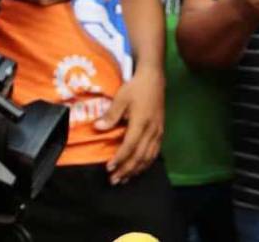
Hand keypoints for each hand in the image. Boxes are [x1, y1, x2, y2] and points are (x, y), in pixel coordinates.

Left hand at [94, 66, 164, 184]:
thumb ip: (110, 115)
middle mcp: (151, 130)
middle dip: (127, 170)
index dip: (119, 159)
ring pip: (149, 156)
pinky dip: (147, 162)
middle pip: (140, 156)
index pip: (129, 146)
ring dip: (137, 169)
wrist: (154, 79)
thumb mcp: (121, 98)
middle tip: (114, 180)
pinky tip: (140, 167)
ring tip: (126, 178)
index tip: (109, 168)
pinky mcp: (161, 131)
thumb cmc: (136, 87)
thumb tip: (98, 128)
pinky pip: (155, 151)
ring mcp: (158, 131)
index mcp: (141, 123)